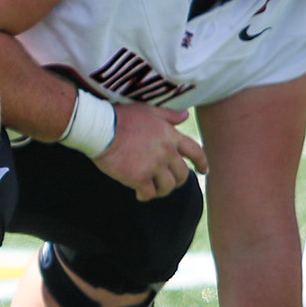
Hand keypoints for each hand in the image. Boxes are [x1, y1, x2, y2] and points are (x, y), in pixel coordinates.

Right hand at [93, 104, 207, 200]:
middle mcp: (166, 152)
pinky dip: (145, 196)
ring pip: (168, 187)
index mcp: (171, 136)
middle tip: (169, 182)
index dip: (202, 163)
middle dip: (178, 180)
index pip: (196, 152)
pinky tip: (139, 194)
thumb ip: (169, 115)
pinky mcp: (139, 178)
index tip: (204, 171)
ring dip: (162, 190)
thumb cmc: (123, 117)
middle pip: (183, 174)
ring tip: (154, 189)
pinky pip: (149, 193)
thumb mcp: (149, 111)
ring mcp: (153, 166)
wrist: (101, 128)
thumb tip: (185, 115)